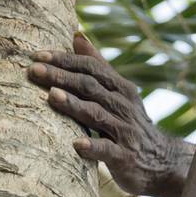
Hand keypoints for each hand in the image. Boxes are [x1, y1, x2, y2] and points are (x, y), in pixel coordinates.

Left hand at [27, 32, 186, 196]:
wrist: (162, 162)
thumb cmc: (130, 124)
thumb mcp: (120, 93)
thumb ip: (99, 65)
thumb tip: (77, 35)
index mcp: (120, 88)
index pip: (91, 68)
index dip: (65, 60)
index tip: (38, 55)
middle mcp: (123, 106)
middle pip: (90, 87)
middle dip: (61, 77)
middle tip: (33, 70)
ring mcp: (124, 132)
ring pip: (96, 114)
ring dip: (73, 105)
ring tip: (51, 96)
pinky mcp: (124, 156)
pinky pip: (107, 150)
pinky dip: (92, 147)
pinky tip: (76, 145)